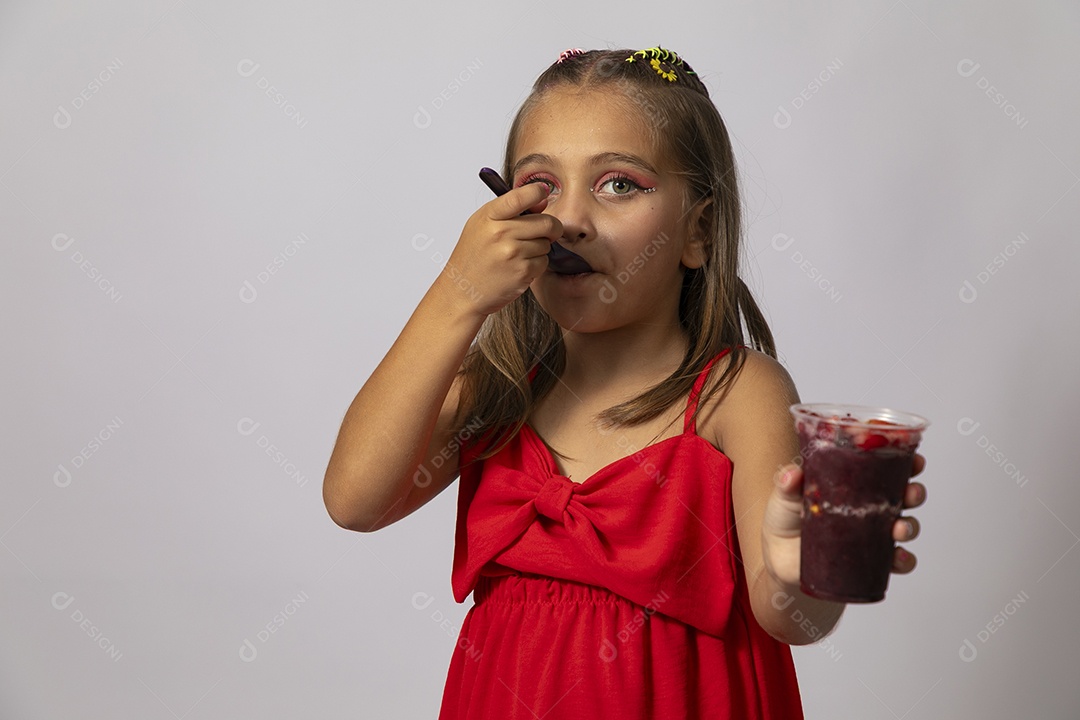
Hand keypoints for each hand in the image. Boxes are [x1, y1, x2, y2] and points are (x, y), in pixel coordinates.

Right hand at [437, 182, 562, 317]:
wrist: (462, 292)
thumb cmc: (473, 257)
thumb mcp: (482, 225)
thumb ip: (510, 210)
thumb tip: (542, 201)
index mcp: (489, 216)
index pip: (520, 196)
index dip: (537, 192)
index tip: (543, 192)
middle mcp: (501, 232)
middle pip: (546, 222)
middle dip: (551, 227)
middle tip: (546, 231)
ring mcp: (512, 253)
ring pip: (547, 244)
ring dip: (540, 248)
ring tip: (520, 254)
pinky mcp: (522, 272)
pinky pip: (544, 262)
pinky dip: (536, 265)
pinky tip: (519, 267)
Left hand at [760, 453, 926, 587]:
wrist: (779, 558)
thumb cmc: (786, 518)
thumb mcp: (785, 495)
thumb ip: (788, 484)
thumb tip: (792, 474)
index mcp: (855, 484)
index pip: (886, 468)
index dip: (907, 462)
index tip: (914, 460)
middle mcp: (870, 507)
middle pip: (904, 496)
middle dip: (914, 493)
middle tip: (910, 493)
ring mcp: (872, 534)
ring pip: (905, 527)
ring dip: (910, 526)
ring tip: (899, 529)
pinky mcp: (869, 561)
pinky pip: (897, 562)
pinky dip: (904, 560)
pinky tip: (898, 558)